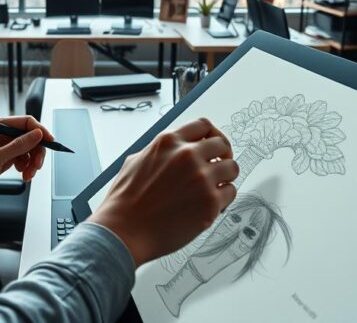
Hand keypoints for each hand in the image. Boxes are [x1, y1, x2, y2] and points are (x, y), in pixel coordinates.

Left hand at [0, 116, 53, 226]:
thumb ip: (18, 146)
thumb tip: (37, 134)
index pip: (25, 122)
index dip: (40, 131)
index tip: (50, 141)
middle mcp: (1, 135)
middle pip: (30, 137)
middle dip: (36, 151)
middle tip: (37, 165)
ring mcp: (4, 148)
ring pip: (29, 150)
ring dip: (33, 162)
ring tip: (28, 174)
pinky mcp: (6, 159)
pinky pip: (25, 160)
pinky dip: (28, 168)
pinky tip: (24, 175)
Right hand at [88, 118, 237, 267]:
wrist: (124, 231)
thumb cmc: (125, 202)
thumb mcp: (135, 162)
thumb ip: (159, 153)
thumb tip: (173, 152)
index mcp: (168, 142)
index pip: (203, 125)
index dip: (211, 135)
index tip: (213, 145)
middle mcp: (187, 155)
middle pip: (222, 144)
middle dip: (222, 155)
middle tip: (220, 166)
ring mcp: (201, 178)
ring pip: (232, 168)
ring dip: (226, 177)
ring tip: (215, 187)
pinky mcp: (210, 202)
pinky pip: (231, 192)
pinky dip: (223, 198)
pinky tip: (211, 204)